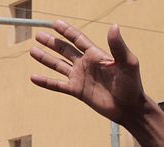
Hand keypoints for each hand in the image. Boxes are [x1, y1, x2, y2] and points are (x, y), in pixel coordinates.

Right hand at [29, 21, 147, 125]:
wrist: (128, 107)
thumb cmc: (131, 84)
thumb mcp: (127, 62)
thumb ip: (117, 46)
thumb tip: (113, 26)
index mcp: (96, 54)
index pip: (78, 39)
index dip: (66, 31)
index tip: (55, 23)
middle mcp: (85, 64)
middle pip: (65, 50)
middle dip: (52, 42)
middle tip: (38, 35)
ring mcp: (80, 77)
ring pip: (58, 65)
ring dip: (46, 58)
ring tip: (32, 51)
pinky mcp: (76, 91)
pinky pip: (57, 85)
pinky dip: (45, 82)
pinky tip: (33, 77)